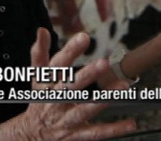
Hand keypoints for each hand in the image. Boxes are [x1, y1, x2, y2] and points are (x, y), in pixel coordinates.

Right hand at [0, 28, 135, 140]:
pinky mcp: (76, 134)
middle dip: (87, 75)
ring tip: (122, 87)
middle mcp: (56, 101)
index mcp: (47, 84)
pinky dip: (114, 129)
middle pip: (71, 87)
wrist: (30, 135)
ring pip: (85, 109)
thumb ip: (40, 53)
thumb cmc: (40, 100)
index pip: (57, 65)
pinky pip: (96, 132)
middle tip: (104, 63)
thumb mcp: (37, 77)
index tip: (84, 37)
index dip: (70, 50)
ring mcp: (66, 119)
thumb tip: (41, 31)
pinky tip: (130, 123)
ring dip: (103, 99)